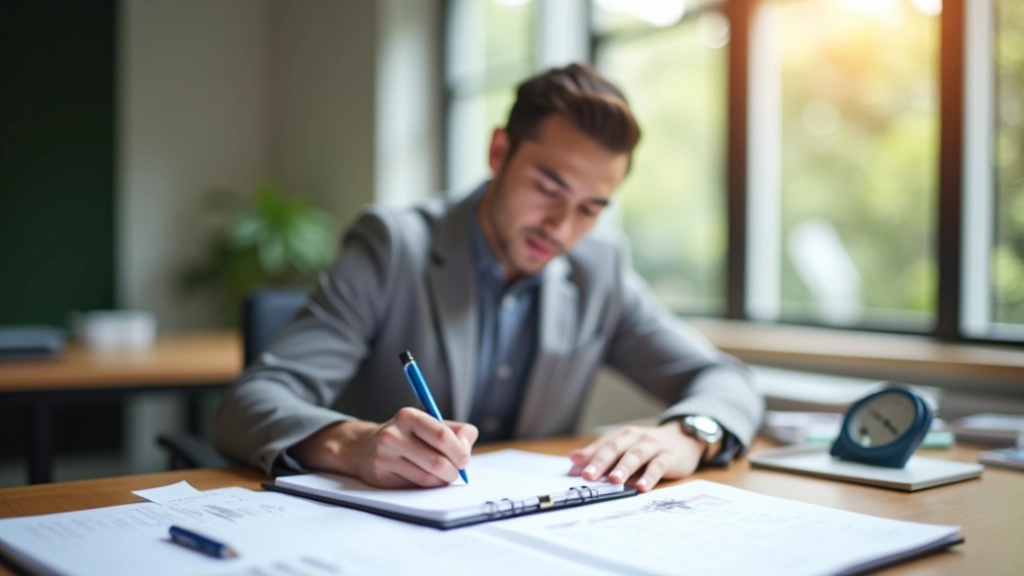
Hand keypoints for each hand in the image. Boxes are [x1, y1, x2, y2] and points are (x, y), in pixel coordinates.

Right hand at [290, 407, 477, 488]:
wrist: (364, 447)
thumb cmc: (409, 436)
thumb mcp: (432, 423)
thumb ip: (458, 432)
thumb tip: (466, 450)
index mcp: (409, 416)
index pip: (442, 436)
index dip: (459, 451)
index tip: (465, 459)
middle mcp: (393, 435)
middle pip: (437, 462)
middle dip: (453, 471)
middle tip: (456, 472)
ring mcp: (384, 457)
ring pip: (427, 479)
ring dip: (441, 481)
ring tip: (442, 475)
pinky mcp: (380, 477)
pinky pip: (414, 488)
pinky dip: (426, 487)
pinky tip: (423, 477)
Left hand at [568, 423, 704, 492]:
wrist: (685, 438)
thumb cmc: (649, 446)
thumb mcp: (625, 447)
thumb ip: (601, 454)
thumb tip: (573, 461)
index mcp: (623, 435)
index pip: (602, 445)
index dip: (588, 457)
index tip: (572, 471)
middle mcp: (636, 437)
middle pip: (615, 448)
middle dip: (601, 462)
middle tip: (588, 476)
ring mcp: (653, 446)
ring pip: (636, 455)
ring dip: (624, 467)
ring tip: (613, 480)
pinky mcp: (669, 456)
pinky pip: (658, 466)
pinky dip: (649, 476)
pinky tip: (642, 487)